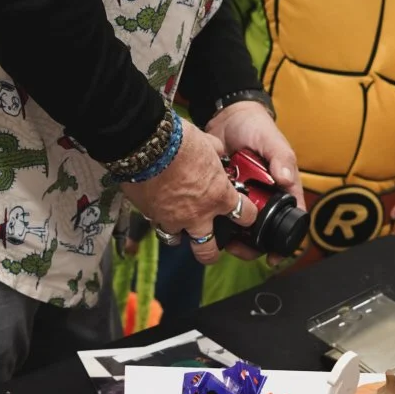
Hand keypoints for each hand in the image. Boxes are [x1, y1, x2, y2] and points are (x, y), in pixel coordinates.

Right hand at [120, 122, 256, 266]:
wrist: (147, 144)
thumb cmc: (182, 142)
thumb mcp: (208, 143)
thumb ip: (216, 152)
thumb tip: (217, 150)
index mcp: (219, 196)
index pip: (244, 216)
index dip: (247, 215)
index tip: (245, 213)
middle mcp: (198, 215)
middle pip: (208, 251)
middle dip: (211, 252)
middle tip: (211, 245)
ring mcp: (172, 219)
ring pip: (176, 240)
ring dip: (179, 234)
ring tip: (178, 225)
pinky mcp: (150, 215)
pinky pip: (155, 223)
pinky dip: (157, 217)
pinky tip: (156, 206)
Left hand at [206, 100, 303, 262]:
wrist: (226, 116)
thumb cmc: (256, 127)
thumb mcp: (271, 141)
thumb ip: (280, 157)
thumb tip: (286, 178)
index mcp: (282, 187)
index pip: (289, 221)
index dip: (284, 242)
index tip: (272, 257)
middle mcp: (264, 196)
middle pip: (261, 230)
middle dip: (251, 244)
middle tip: (238, 249)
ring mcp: (243, 196)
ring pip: (239, 226)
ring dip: (232, 236)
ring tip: (220, 240)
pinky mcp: (223, 193)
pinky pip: (220, 213)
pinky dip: (215, 220)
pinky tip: (206, 223)